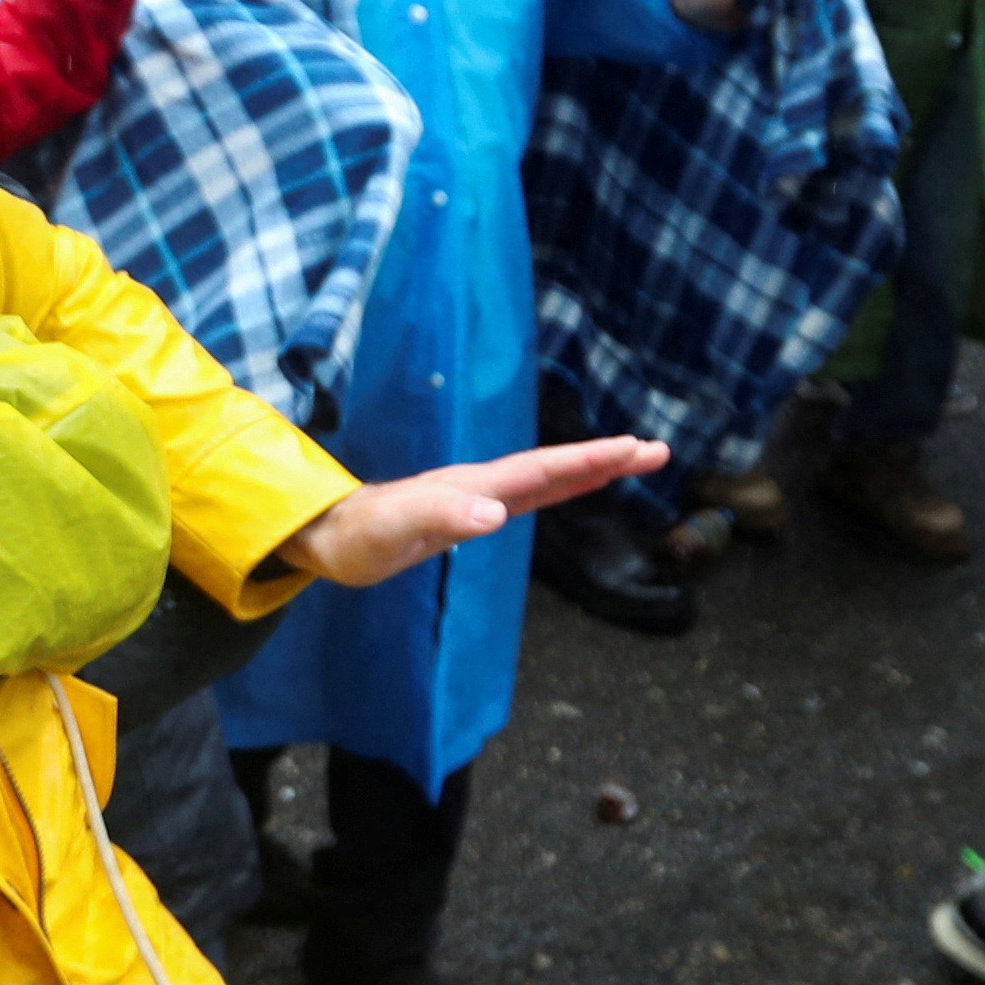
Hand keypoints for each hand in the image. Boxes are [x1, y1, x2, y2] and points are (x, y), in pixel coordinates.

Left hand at [276, 437, 672, 584]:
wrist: (326, 536)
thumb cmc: (356, 536)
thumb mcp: (395, 530)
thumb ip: (441, 517)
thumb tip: (495, 514)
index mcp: (473, 486)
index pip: (543, 469)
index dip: (589, 459)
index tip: (634, 448)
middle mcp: (480, 485)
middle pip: (554, 467)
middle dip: (606, 458)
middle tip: (657, 450)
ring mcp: (476, 497)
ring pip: (546, 478)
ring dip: (590, 468)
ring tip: (635, 460)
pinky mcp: (468, 512)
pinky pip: (528, 495)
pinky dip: (561, 487)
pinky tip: (575, 487)